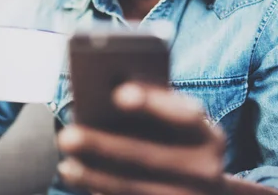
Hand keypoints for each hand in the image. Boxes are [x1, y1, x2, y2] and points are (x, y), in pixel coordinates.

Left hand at [57, 83, 277, 194]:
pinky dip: (102, 192)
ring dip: (95, 177)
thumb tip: (111, 93)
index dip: (153, 104)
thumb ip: (156, 108)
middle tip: (68, 136)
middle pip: (151, 158)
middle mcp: (206, 170)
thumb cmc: (182, 145)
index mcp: (211, 137)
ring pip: (135, 188)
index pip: (186, 116)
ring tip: (66, 166)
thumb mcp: (181, 125)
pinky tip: (81, 181)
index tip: (119, 93)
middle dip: (106, 146)